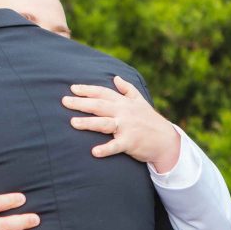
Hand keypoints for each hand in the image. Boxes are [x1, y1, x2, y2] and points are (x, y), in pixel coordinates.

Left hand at [62, 76, 180, 173]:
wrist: (166, 140)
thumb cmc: (150, 121)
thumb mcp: (140, 101)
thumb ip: (127, 89)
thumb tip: (116, 77)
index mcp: (124, 103)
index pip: (102, 92)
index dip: (87, 90)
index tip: (72, 88)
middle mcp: (123, 112)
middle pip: (99, 105)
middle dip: (81, 103)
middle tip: (64, 101)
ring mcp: (126, 127)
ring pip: (104, 123)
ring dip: (88, 123)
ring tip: (73, 123)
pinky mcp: (130, 142)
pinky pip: (116, 146)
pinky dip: (106, 149)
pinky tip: (95, 152)